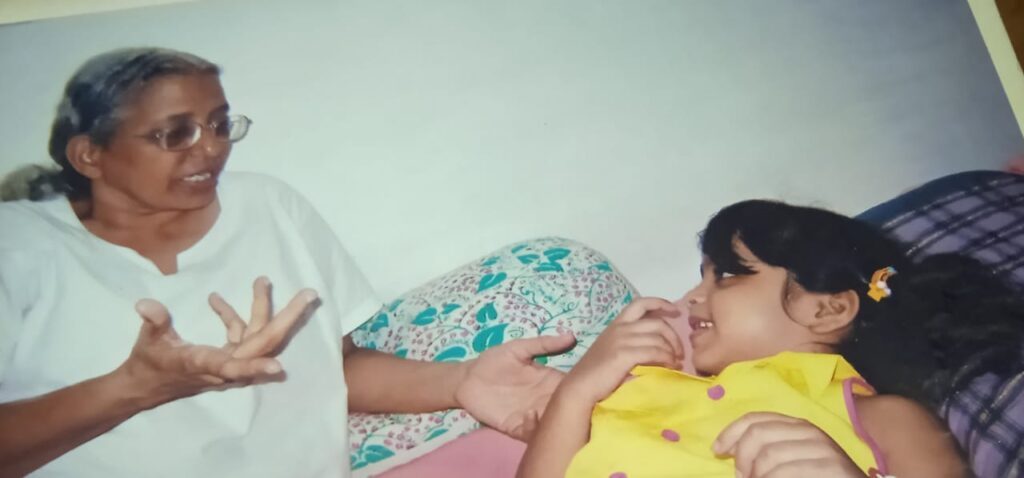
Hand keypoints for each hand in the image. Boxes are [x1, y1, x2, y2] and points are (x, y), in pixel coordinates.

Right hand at [115, 276, 318, 406]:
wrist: (143, 387)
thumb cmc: (147, 364)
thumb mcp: (149, 342)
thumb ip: (154, 322)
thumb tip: (145, 304)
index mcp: (205, 364)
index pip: (234, 367)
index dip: (255, 368)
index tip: (279, 368)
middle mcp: (224, 366)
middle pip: (264, 342)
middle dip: (288, 317)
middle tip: (310, 294)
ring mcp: (228, 361)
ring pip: (256, 334)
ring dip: (262, 307)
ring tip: (262, 280)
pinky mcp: (225, 356)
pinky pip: (239, 334)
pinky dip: (232, 317)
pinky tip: (215, 300)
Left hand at [454, 334, 575, 441]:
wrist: (466, 379)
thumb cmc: (494, 361)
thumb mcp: (519, 348)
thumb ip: (544, 344)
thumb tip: (572, 337)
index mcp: (551, 382)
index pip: (575, 388)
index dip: (586, 388)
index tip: (596, 386)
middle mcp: (546, 401)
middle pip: (568, 409)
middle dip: (577, 411)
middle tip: (584, 406)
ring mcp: (532, 416)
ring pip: (553, 425)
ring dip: (558, 423)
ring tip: (558, 413)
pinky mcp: (515, 427)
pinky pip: (531, 433)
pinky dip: (535, 428)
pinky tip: (533, 415)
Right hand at [556, 297, 683, 405]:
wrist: (581, 386)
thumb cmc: (597, 373)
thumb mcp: (612, 349)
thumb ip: (630, 342)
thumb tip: (657, 345)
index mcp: (617, 324)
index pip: (640, 303)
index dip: (660, 303)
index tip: (675, 311)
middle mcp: (620, 328)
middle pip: (657, 323)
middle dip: (673, 335)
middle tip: (679, 351)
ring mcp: (622, 340)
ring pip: (658, 338)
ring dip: (672, 350)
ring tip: (675, 362)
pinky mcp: (624, 354)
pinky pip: (654, 351)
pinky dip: (666, 358)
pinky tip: (669, 366)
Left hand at [713, 412, 865, 477]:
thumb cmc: (819, 475)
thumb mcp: (793, 456)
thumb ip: (767, 448)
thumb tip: (727, 448)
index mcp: (797, 425)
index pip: (755, 419)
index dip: (731, 433)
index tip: (717, 449)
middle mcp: (809, 432)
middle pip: (757, 435)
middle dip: (742, 459)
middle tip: (743, 477)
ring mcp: (822, 449)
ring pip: (769, 458)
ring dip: (756, 476)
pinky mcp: (830, 468)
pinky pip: (785, 474)